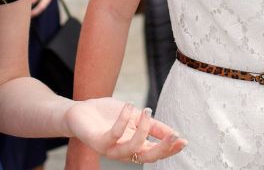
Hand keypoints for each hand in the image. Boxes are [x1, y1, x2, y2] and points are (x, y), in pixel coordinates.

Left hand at [65, 99, 185, 163]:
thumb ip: (152, 125)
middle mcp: (123, 151)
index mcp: (134, 146)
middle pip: (147, 157)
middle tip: (175, 136)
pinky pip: (114, 135)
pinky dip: (123, 120)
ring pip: (132, 148)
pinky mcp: (98, 141)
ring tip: (147, 111)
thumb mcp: (135, 117)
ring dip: (144, 131)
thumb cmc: (108, 115)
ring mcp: (110, 148)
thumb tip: (175, 133)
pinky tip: (129, 106)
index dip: (170, 149)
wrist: (80, 111)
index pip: (155, 153)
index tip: (184, 140)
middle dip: (163, 148)